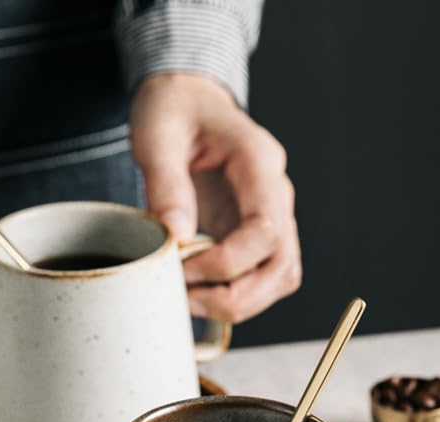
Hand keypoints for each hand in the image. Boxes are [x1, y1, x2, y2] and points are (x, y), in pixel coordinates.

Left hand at [130, 73, 300, 322]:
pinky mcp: (260, 235)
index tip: (182, 267)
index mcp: (259, 162)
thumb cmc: (174, 110)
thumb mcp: (158, 135)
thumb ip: (166, 183)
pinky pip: (266, 278)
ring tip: (192, 300)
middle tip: (186, 298)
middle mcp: (277, 193)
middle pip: (282, 266)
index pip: (265, 229)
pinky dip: (239, 296)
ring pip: (281, 278)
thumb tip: (177, 236)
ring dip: (240, 303)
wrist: (188, 102)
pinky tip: (202, 293)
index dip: (226, 262)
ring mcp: (274, 216)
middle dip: (235, 295)